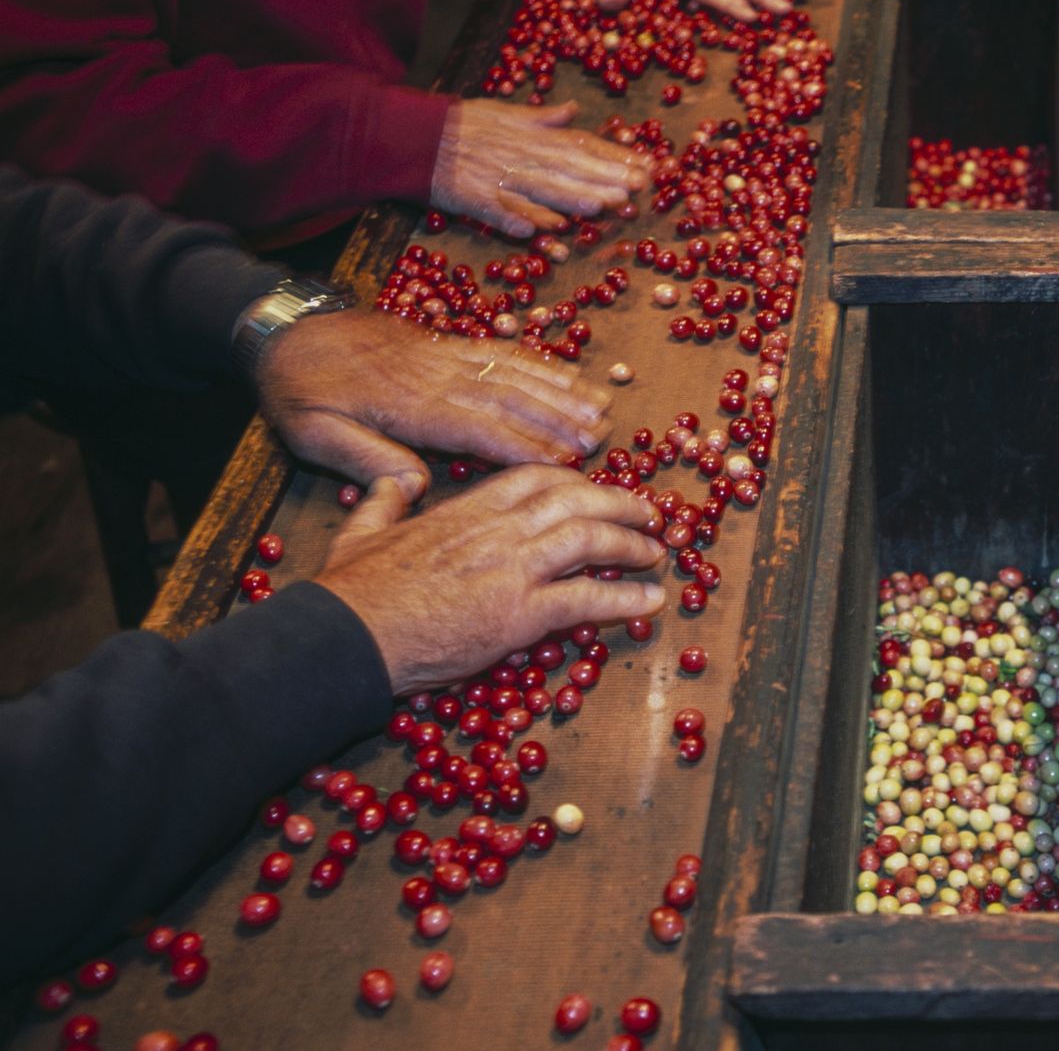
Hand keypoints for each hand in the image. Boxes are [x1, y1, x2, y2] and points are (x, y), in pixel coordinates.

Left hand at [255, 309, 614, 500]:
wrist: (285, 330)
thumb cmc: (298, 391)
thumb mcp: (313, 433)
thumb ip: (364, 458)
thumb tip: (416, 485)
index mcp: (407, 405)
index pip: (477, 427)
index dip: (524, 444)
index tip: (565, 462)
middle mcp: (435, 376)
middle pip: (508, 396)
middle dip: (560, 416)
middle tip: (601, 436)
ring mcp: (444, 353)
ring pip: (513, 370)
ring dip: (561, 388)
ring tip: (601, 405)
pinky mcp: (445, 341)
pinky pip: (501, 349)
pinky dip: (539, 361)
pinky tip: (567, 372)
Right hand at [315, 468, 666, 692]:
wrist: (347, 635)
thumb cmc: (350, 590)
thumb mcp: (361, 528)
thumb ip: (384, 499)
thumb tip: (392, 478)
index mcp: (465, 508)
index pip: (536, 478)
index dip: (575, 481)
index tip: (595, 490)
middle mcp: (497, 530)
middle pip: (575, 501)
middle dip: (620, 504)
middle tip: (648, 514)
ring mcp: (512, 569)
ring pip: (590, 540)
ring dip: (631, 544)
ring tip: (656, 553)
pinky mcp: (520, 614)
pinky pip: (587, 599)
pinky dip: (625, 598)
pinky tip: (650, 601)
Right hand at [430, 100, 650, 236]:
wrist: (413, 135)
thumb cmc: (462, 125)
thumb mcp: (503, 112)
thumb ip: (541, 117)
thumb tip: (572, 110)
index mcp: (531, 136)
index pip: (580, 146)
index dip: (613, 157)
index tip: (644, 167)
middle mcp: (520, 156)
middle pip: (567, 169)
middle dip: (602, 179)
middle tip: (635, 190)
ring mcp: (498, 179)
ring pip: (538, 190)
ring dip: (567, 199)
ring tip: (597, 206)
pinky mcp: (473, 199)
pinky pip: (496, 212)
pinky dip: (514, 220)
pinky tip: (536, 232)